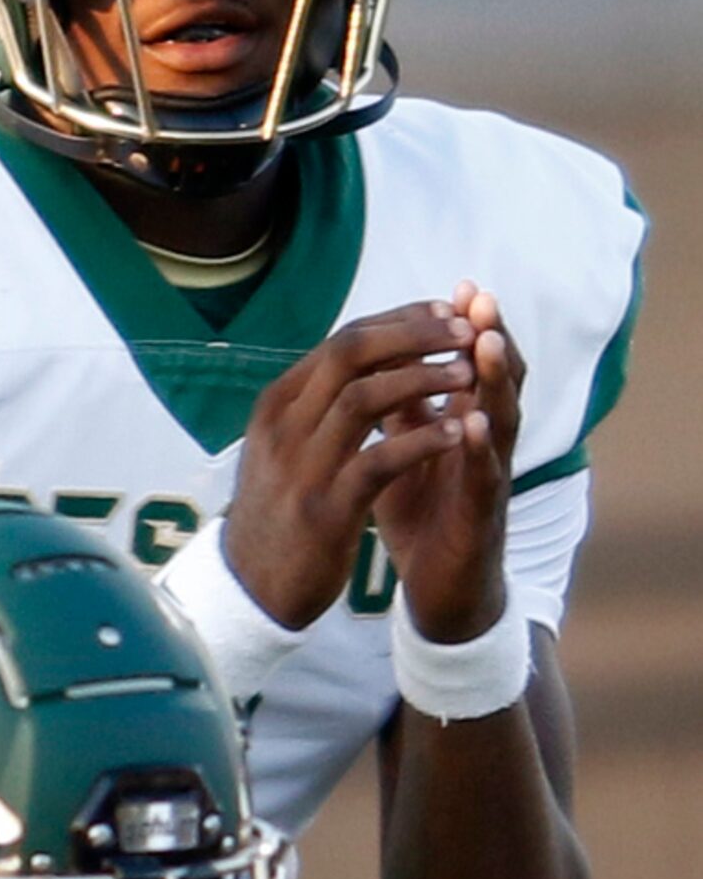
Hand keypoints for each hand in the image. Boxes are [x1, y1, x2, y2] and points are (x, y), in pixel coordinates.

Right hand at [225, 301, 477, 629]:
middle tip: (464, 330)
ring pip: (363, 397)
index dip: (399, 322)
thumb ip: (314, 405)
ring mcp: (300, 466)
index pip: (342, 341)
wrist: (250, 588)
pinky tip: (458, 435)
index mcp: (277, 405)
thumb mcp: (282, 447)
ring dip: (423, 380)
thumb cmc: (277, 511)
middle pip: (350, 353)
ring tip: (468, 376)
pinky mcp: (325, 510)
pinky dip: (421, 441)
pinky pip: (378, 461)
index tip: (444, 314)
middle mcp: (283, 425)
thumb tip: (359, 360)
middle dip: (412, 335)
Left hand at [374, 282, 523, 641]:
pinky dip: (480, 450)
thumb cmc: (423, 514)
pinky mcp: (480, 519)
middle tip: (481, 296)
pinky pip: (485, 480)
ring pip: (501, 422)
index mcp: (462, 424)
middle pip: (495, 381)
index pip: (471, 366)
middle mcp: (484, 445)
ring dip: (494, 381)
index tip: (458, 287)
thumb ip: (399, 408)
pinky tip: (474, 423)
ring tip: (486, 342)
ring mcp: (487, 480)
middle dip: (490, 336)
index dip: (466, 329)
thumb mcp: (402, 451)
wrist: (438, 591)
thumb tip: (378, 356)